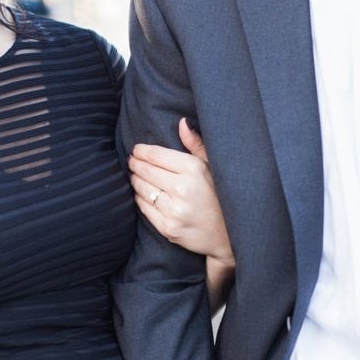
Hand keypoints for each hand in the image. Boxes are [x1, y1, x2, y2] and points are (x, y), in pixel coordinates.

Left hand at [129, 118, 233, 264]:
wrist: (228, 236)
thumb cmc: (221, 196)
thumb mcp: (213, 166)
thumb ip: (195, 144)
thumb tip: (181, 123)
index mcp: (194, 169)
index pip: (157, 155)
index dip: (142, 151)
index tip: (136, 150)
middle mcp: (183, 189)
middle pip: (145, 171)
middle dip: (135, 164)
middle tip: (132, 161)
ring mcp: (174, 211)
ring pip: (142, 189)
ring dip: (135, 180)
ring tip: (135, 175)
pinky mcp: (167, 228)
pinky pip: (144, 208)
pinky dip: (140, 198)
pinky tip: (142, 193)